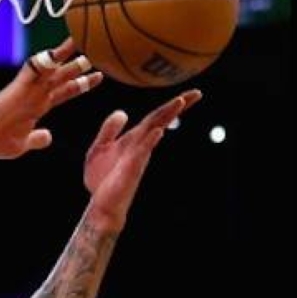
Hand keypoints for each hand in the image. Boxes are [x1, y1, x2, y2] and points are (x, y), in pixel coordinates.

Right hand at [0, 38, 104, 158]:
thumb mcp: (22, 144)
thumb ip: (36, 139)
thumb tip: (48, 136)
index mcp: (37, 107)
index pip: (64, 92)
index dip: (81, 84)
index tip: (98, 76)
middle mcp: (35, 95)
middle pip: (62, 77)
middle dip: (80, 67)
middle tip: (100, 53)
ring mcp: (28, 90)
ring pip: (52, 69)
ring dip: (67, 57)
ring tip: (83, 41)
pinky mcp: (19, 87)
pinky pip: (33, 70)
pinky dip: (45, 61)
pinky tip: (57, 51)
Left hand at [84, 89, 202, 229]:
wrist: (100, 205)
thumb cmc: (103, 179)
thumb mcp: (100, 148)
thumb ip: (110, 130)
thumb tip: (123, 112)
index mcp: (134, 140)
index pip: (155, 118)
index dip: (171, 105)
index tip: (191, 93)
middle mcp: (140, 146)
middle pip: (160, 121)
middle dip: (177, 107)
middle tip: (196, 93)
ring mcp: (138, 157)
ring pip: (154, 133)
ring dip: (166, 117)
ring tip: (179, 102)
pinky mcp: (131, 170)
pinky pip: (141, 153)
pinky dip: (149, 141)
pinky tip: (158, 131)